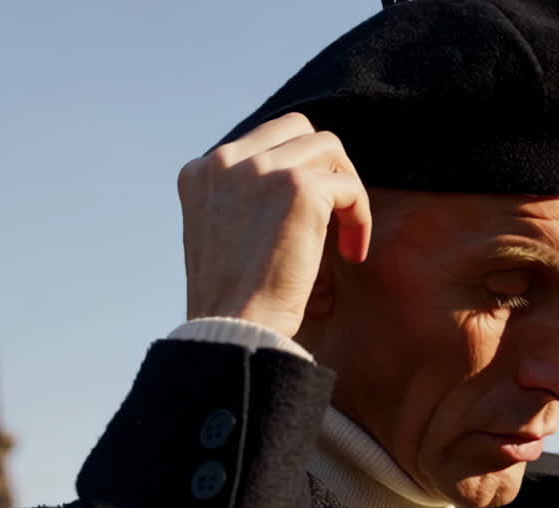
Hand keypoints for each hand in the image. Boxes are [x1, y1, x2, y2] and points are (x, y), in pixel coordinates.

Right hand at [177, 112, 371, 336]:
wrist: (236, 328)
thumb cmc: (232, 302)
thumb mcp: (218, 236)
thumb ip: (240, 201)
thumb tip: (287, 190)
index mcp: (200, 172)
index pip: (261, 142)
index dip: (292, 172)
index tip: (303, 216)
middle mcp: (226, 160)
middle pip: (296, 129)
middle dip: (322, 165)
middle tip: (332, 212)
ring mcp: (262, 169)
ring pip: (328, 148)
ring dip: (345, 189)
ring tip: (345, 235)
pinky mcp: (299, 187)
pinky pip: (349, 187)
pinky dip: (359, 217)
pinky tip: (352, 252)